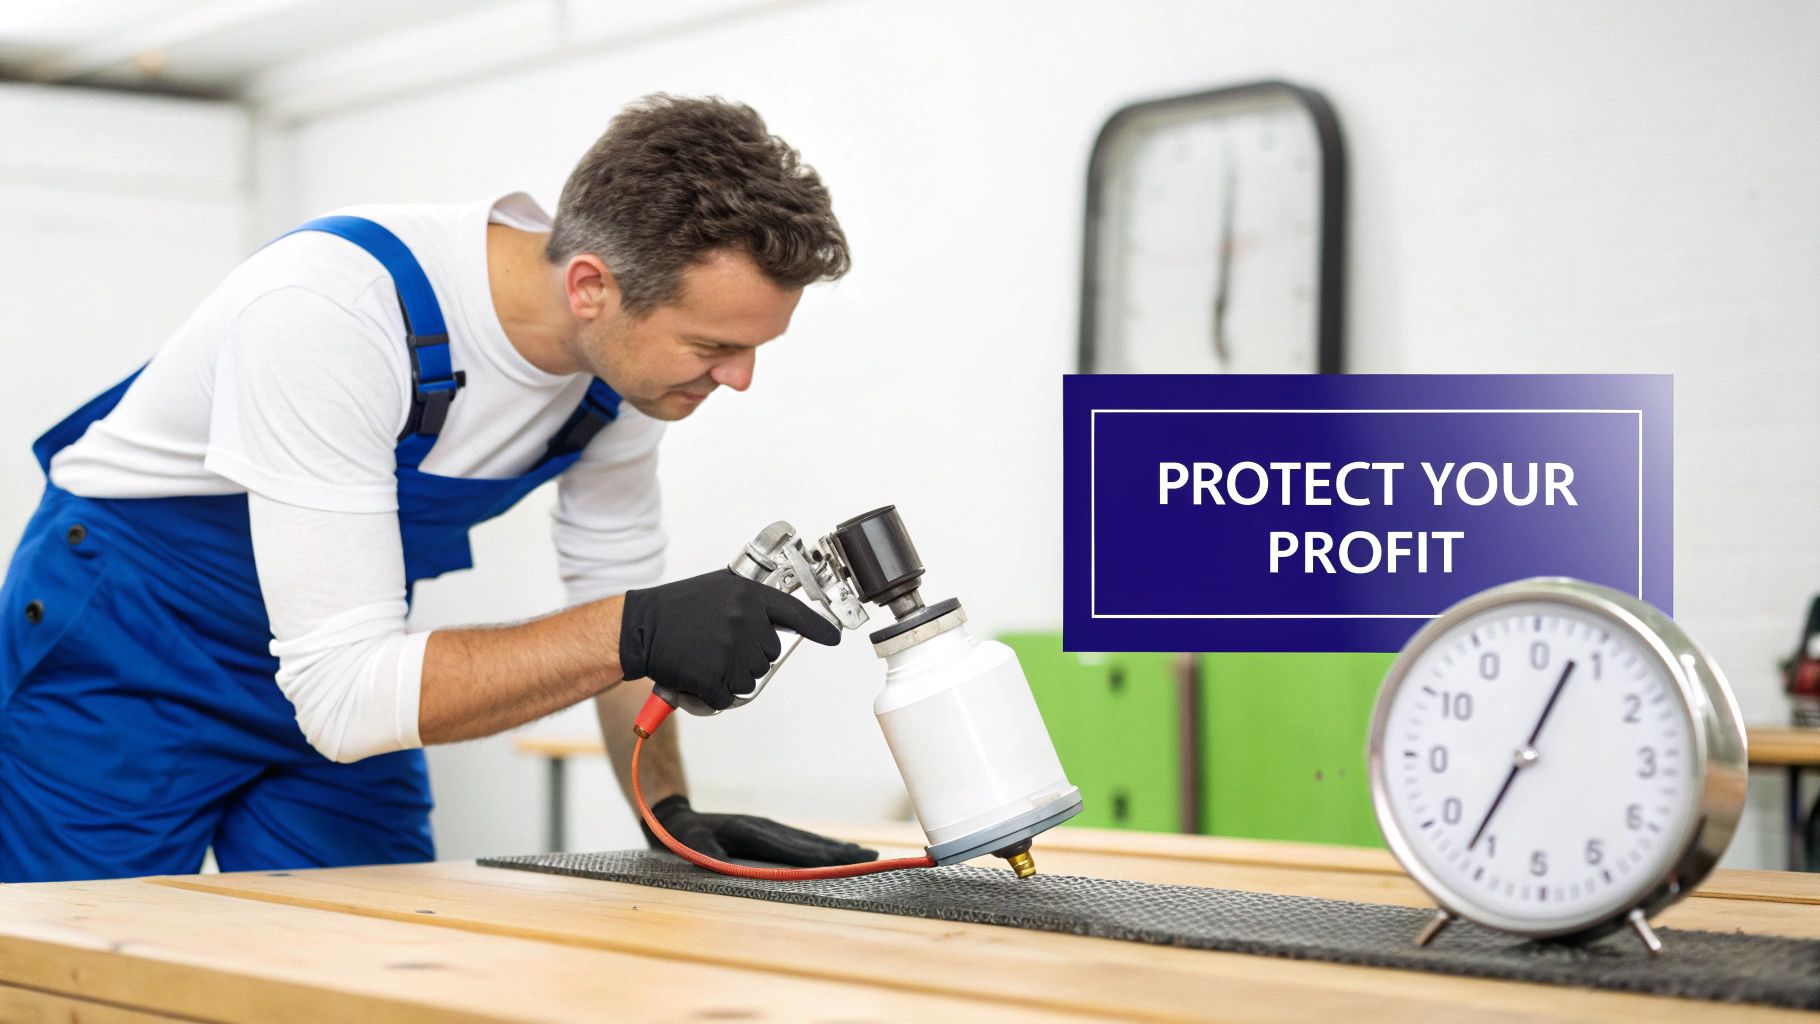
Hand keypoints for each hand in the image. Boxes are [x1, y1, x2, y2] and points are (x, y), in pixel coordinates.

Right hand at [618, 569, 842, 710]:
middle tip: (715, 645)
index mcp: (749, 595)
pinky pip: (727, 696)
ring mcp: (731, 648)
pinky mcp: (716, 674)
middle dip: (746, 657)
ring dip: (729, 677)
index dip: (817, 628)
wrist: (639, 627)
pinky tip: (695, 675)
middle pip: (768, 655)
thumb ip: (748, 604)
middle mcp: (745, 619)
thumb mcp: (717, 591)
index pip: (794, 614)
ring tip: (703, 657)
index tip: (834, 638)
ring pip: (750, 679)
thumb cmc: (675, 609)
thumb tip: (774, 624)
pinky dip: (712, 694)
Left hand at [643, 795, 879, 866]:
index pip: (793, 847)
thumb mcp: (690, 845)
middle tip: (871, 858)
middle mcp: (765, 827)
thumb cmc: (682, 837)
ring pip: (808, 840)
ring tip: (864, 854)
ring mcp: (767, 828)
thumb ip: (708, 855)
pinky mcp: (765, 832)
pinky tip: (835, 851)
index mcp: (752, 831)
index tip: (848, 860)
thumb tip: (727, 864)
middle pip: (809, 842)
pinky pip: (799, 840)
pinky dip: (820, 846)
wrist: (676, 818)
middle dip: (840, 851)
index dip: (821, 855)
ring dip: (836, 848)